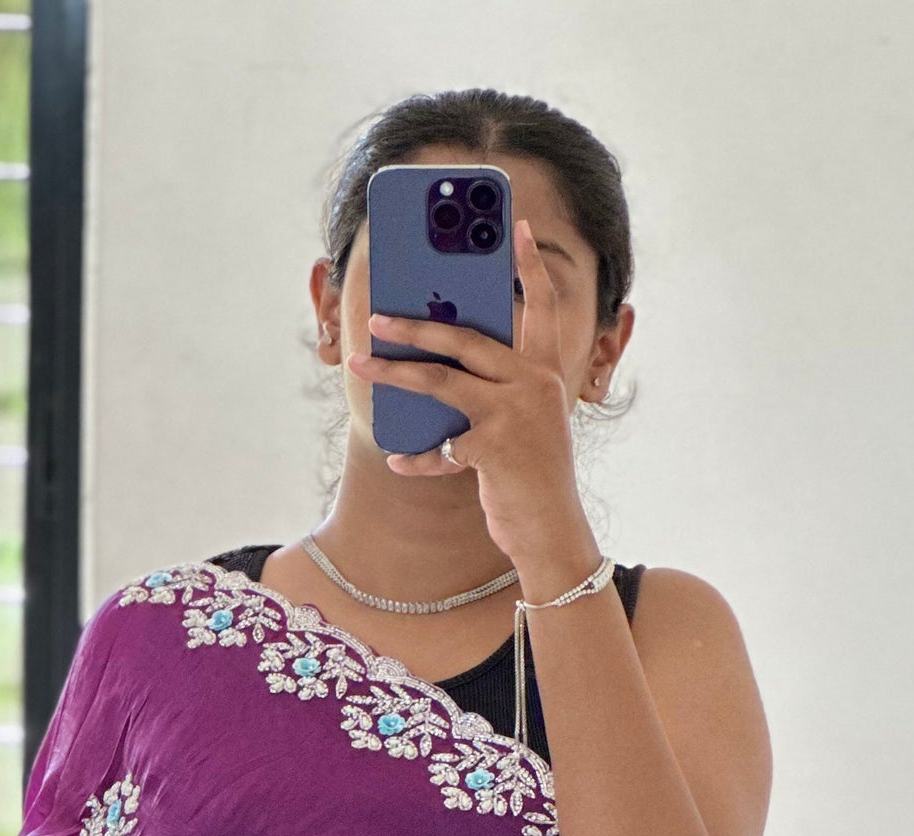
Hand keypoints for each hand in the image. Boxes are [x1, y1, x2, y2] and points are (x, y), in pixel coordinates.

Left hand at [347, 218, 599, 594]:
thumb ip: (495, 389)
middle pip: (466, 339)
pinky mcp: (493, 449)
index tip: (518, 227)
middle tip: (378, 316)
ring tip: (360, 363)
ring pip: (441, 381)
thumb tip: (437, 362)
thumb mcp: (524, 423)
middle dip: (416, 325)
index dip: (530, 267)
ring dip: (394, 372)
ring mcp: (514, 415)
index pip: (542, 307)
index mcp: (544, 372)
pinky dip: (417, 457)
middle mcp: (533, 384)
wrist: (553, 530)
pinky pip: (440, 448)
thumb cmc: (531, 475)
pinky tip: (398, 459)